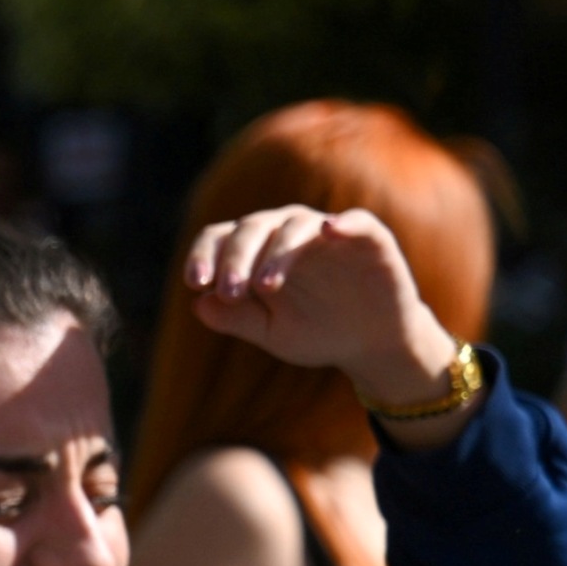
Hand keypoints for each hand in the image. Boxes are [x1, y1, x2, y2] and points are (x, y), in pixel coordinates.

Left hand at [182, 205, 458, 401]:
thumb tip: (197, 303)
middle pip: (252, 228)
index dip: (204, 256)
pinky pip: (355, 222)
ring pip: (295, 225)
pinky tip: (329, 231)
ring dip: (277, 252)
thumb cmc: (316, 331)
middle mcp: (286, 233)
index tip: (195, 283)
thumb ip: (235, 318)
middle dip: (236, 258)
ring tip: (264, 286)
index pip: (220, 238)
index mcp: (256, 251)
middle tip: (229, 290)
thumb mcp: (271, 332)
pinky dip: (343, 223)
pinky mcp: (368, 238)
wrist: (371, 343)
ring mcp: (326, 233)